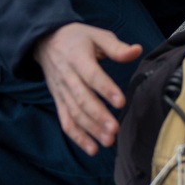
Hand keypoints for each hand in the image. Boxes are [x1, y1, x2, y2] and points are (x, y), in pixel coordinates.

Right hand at [33, 23, 142, 155]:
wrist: (46, 41)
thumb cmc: (77, 38)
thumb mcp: (96, 35)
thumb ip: (116, 47)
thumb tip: (137, 51)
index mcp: (77, 57)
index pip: (91, 75)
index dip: (105, 89)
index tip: (121, 102)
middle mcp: (67, 76)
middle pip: (81, 98)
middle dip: (98, 116)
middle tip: (115, 129)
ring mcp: (61, 91)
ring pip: (74, 113)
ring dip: (90, 130)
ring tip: (108, 141)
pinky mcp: (58, 101)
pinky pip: (66, 121)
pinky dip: (77, 137)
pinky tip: (92, 148)